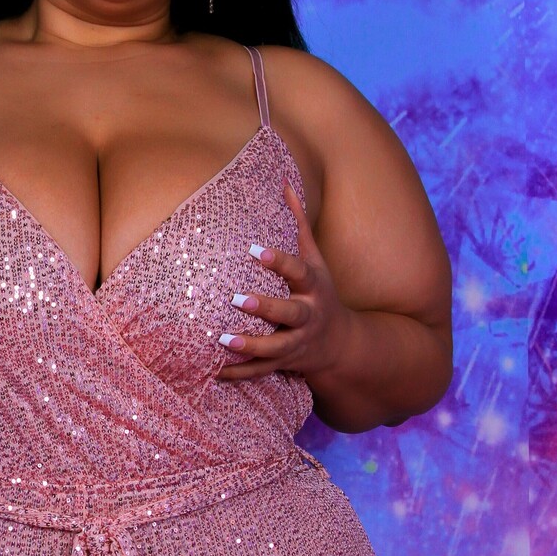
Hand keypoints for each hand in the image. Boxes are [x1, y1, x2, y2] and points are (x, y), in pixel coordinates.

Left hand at [217, 181, 354, 382]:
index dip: (278, 261)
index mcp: (313, 287)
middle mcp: (307, 316)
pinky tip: (214, 372)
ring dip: (250, 345)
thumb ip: (298, 224)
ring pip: (274, 347)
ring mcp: (296, 343)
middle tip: (236, 298)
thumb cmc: (321, 293)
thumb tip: (284, 182)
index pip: (297, 271)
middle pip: (288, 312)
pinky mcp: (284, 363)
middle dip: (264, 307)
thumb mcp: (316, 260)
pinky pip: (261, 371)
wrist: (342, 345)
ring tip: (223, 340)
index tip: (254, 250)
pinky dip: (239, 373)